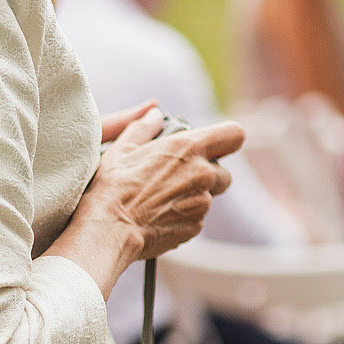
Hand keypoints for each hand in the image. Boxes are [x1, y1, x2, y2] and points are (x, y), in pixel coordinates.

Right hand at [87, 106, 244, 262]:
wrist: (109, 229)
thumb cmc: (114, 186)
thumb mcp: (123, 147)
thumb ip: (144, 127)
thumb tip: (155, 114)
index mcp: (189, 148)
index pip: (234, 134)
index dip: (227, 140)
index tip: (216, 147)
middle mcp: (203, 174)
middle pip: (224, 173)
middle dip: (208, 175)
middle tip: (179, 178)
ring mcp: (202, 203)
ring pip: (208, 198)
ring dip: (193, 197)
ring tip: (162, 199)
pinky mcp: (195, 227)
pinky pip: (196, 218)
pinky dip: (183, 216)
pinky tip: (159, 215)